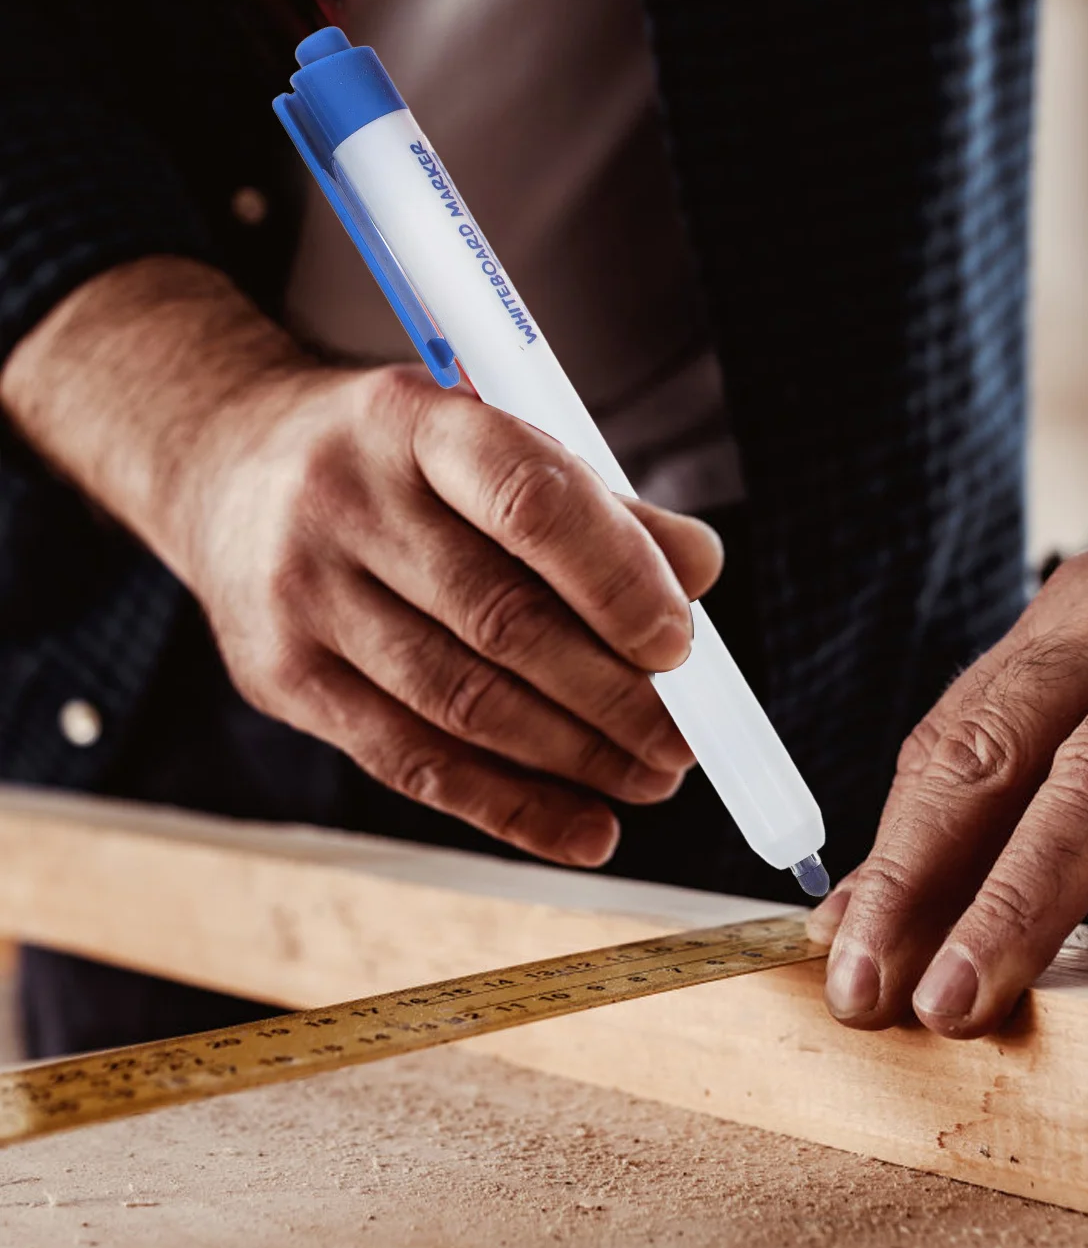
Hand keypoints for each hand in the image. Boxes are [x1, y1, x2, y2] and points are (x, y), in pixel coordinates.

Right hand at [1, 258, 718, 864]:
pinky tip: (581, 827)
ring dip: (573, 758)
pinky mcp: (278, 675)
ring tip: (650, 780)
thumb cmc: (401, 463)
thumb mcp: (492, 441)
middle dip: (612, 694)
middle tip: (683, 741)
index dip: (616, 579)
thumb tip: (698, 574)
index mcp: (416, 421)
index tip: (679, 644)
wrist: (228, 468)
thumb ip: (600, 508)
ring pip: (460, 702)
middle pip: (500, 618)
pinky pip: (407, 760)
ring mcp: (301, 592)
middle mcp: (346, 500)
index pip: (529, 500)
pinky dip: (507, 805)